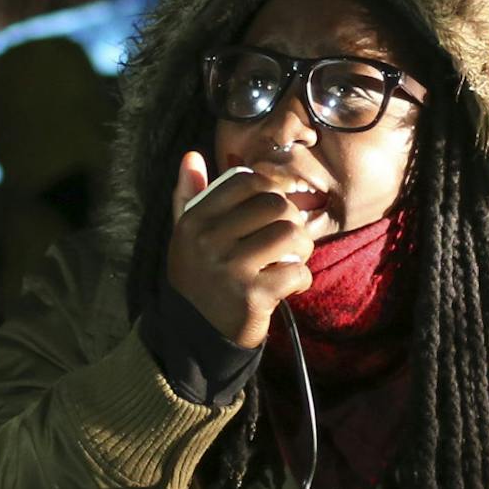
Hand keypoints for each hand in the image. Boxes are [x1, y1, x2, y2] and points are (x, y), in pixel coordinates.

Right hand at [167, 151, 313, 348]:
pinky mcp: (253, 297)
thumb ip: (189, 195)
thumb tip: (191, 155)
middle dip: (291, 220)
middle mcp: (209, 242)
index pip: (246, 183)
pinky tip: (289, 285)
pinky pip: (297, 272)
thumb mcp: (186, 236)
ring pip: (291, 234)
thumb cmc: (198, 276)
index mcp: (195, 222)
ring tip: (292, 258)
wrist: (196, 333)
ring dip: (302, 247)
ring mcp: (231, 270)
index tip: (272, 210)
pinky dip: (301, 279)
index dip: (270, 190)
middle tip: (287, 238)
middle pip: (275, 205)